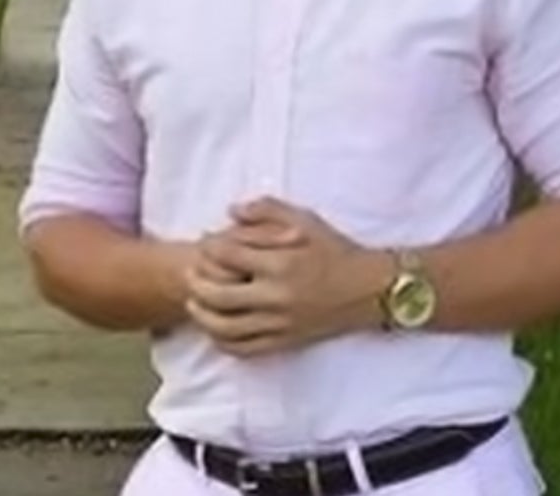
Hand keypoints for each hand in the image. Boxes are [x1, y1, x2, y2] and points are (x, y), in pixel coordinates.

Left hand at [182, 198, 390, 357]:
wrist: (370, 289)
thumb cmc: (337, 251)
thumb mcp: (306, 221)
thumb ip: (267, 210)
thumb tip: (230, 211)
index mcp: (281, 263)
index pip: (227, 256)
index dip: (209, 246)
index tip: (205, 241)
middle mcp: (277, 296)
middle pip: (217, 295)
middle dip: (196, 283)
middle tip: (189, 273)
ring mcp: (280, 323)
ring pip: (225, 328)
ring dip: (202, 316)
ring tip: (194, 303)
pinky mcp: (285, 341)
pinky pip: (244, 348)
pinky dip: (223, 341)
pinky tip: (216, 329)